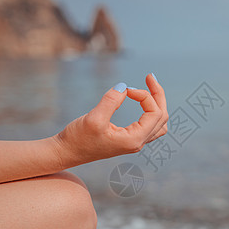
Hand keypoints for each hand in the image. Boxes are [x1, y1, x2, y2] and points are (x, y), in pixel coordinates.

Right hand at [52, 73, 168, 167]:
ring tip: (150, 87)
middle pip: (162, 117)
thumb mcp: (93, 118)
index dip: (144, 96)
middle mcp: (138, 142)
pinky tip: (143, 101)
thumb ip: (110, 101)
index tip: (126, 90)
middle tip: (149, 76)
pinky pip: (150, 126)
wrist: (66, 152)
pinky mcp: (128, 139)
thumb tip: (124, 87)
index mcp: (134, 140)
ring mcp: (134, 142)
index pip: (154, 113)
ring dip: (157, 104)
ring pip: (159, 123)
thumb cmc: (78, 138)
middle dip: (158, 95)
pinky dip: (151, 112)